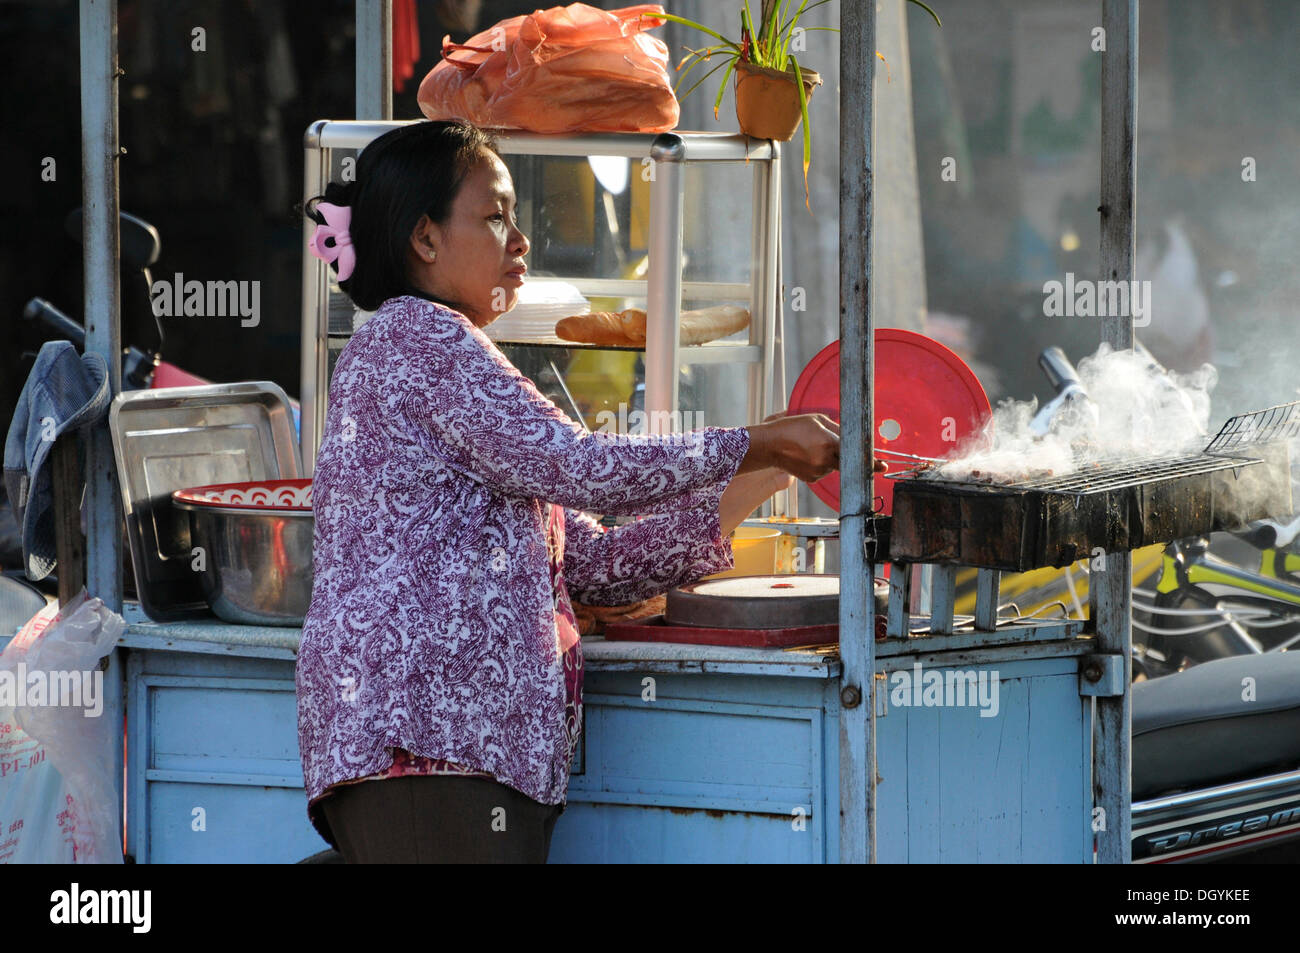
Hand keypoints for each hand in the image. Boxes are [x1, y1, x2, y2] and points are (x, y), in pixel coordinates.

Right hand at [746, 410, 886, 475]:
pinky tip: (806, 455)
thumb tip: (853, 437)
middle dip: (843, 454)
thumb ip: (838, 429)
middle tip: (830, 447)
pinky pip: (824, 471)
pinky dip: (820, 464)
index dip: (871, 459)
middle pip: (845, 460)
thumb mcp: (817, 420)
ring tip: (810, 447)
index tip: (883, 465)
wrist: (769, 445)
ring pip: (834, 465)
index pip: (855, 453)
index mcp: (829, 443)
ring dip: (830, 457)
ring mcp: (818, 471)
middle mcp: (826, 460)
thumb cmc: (791, 428)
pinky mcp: (812, 479)